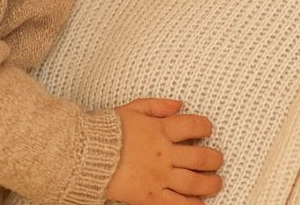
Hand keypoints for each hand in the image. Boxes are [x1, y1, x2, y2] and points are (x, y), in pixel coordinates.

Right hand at [104, 98, 223, 204]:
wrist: (83, 153)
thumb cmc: (103, 131)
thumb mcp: (129, 110)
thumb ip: (155, 106)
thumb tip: (179, 104)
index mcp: (158, 130)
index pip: (193, 126)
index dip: (205, 126)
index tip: (207, 129)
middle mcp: (163, 154)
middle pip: (201, 157)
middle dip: (214, 158)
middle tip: (216, 159)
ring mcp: (159, 177)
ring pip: (196, 182)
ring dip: (211, 183)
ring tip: (216, 182)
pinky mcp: (150, 196)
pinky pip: (178, 204)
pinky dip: (193, 204)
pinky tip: (199, 202)